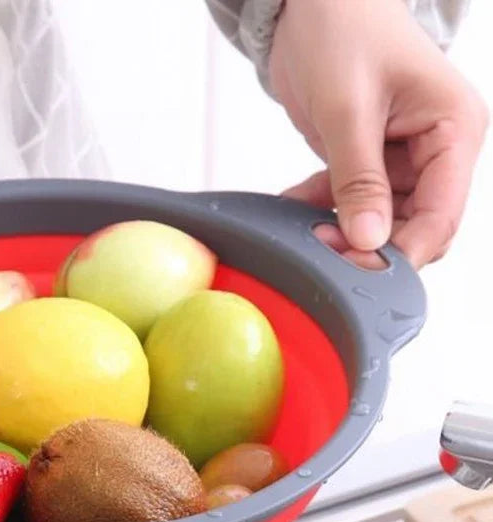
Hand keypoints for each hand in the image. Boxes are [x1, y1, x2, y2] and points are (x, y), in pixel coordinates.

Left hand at [270, 0, 487, 267]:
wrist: (313, 3)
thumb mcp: (348, 109)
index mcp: (454, 130)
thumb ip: (358, 179)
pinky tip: (291, 208)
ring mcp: (404, 159)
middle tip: (320, 252)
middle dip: (369, 247)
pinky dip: (321, 212)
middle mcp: (437, 150)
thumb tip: (368, 240)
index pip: (442, 216)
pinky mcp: (370, 162)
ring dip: (341, 234)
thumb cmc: (343, 31)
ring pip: (381, 223)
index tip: (357, 270)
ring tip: (302, 232)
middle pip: (414, 228)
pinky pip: (351, 205)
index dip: (402, 251)